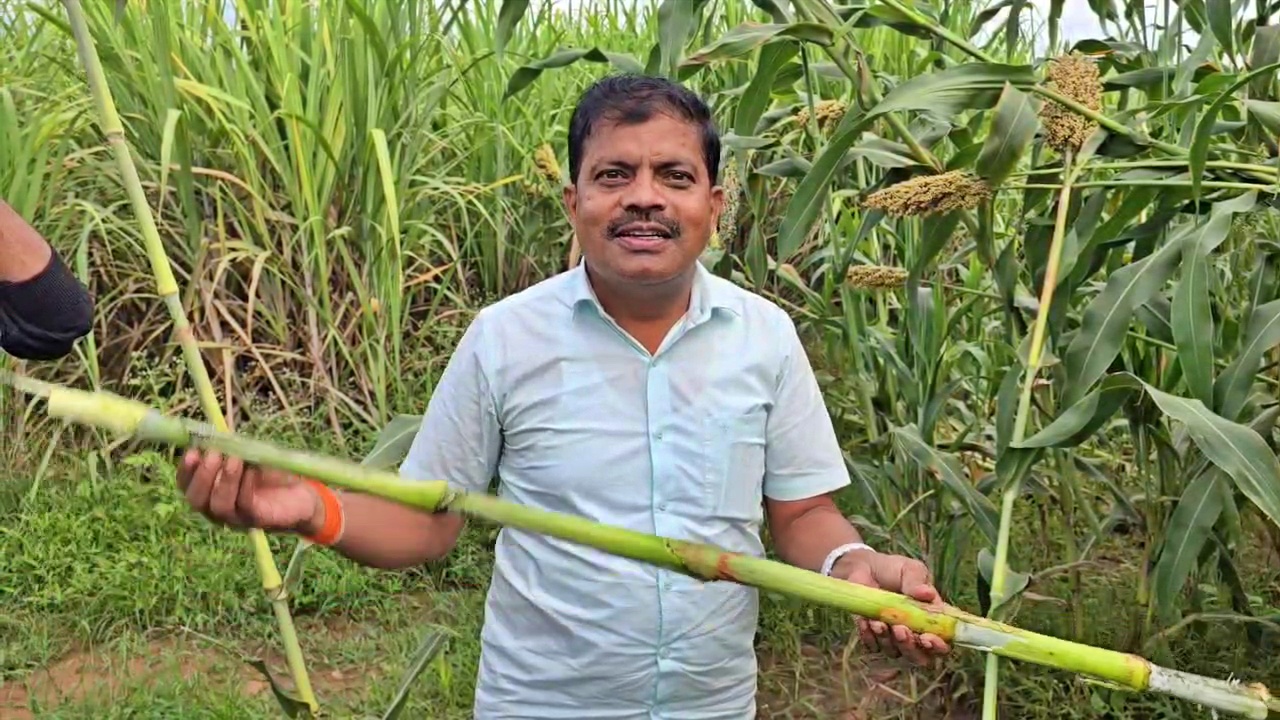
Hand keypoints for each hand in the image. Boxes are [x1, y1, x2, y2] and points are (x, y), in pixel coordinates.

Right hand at [176, 449, 321, 534]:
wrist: (303, 494)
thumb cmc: (271, 474)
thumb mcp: (249, 457)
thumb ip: (231, 449)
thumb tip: (216, 434)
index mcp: (210, 492)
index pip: (186, 486)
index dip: (185, 470)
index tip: (192, 451)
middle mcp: (218, 509)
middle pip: (197, 500)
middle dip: (202, 476)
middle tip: (213, 454)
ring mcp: (237, 518)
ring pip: (219, 506)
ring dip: (225, 480)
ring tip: (234, 460)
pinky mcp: (258, 520)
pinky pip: (245, 505)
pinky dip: (246, 487)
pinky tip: (251, 470)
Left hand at [834, 550, 951, 665]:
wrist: (865, 567)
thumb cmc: (895, 570)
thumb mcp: (910, 570)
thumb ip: (918, 582)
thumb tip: (927, 593)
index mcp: (932, 620)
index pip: (942, 644)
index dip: (938, 647)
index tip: (928, 638)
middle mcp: (915, 635)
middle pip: (920, 657)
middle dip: (911, 647)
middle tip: (901, 630)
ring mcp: (893, 639)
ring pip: (895, 653)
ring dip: (888, 640)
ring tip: (879, 622)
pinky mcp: (873, 637)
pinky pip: (873, 646)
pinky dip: (869, 636)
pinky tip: (867, 621)